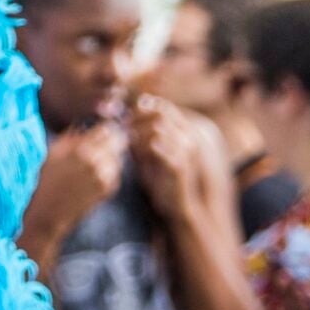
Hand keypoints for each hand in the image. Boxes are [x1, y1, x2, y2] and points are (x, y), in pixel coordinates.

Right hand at [25, 122, 125, 246]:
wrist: (49, 212)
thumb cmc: (45, 179)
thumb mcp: (53, 152)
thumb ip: (73, 136)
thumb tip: (88, 124)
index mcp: (81, 151)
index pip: (107, 129)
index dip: (103, 128)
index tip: (98, 130)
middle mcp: (97, 163)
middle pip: (118, 141)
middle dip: (110, 140)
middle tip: (99, 143)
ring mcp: (105, 177)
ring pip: (119, 156)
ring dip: (110, 154)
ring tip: (92, 160)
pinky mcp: (109, 188)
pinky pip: (116, 170)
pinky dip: (108, 169)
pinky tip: (92, 174)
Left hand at [125, 96, 226, 225]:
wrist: (175, 203)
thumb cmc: (158, 174)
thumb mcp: (146, 150)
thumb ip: (138, 133)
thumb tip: (122, 116)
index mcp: (181, 130)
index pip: (162, 106)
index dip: (141, 108)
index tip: (125, 117)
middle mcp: (187, 137)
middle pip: (160, 113)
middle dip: (138, 117)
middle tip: (123, 126)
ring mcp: (185, 152)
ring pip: (160, 128)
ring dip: (139, 131)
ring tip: (127, 139)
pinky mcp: (179, 166)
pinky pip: (163, 149)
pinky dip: (147, 146)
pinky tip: (136, 150)